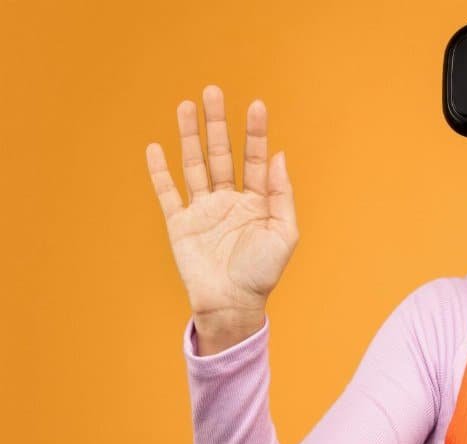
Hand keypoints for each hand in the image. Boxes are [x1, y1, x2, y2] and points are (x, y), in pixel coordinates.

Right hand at [145, 84, 296, 325]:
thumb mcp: (284, 233)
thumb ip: (281, 195)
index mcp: (257, 202)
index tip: (256, 105)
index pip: (255, 159)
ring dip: (190, 136)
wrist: (232, 304)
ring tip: (187, 105)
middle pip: (221, 153)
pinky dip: (160, 171)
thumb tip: (278, 157)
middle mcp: (229, 200)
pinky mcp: (180, 224)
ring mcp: (203, 210)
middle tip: (214, 91)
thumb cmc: (263, 273)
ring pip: (195, 165)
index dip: (255, 133)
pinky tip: (156, 147)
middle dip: (218, 123)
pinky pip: (168, 193)